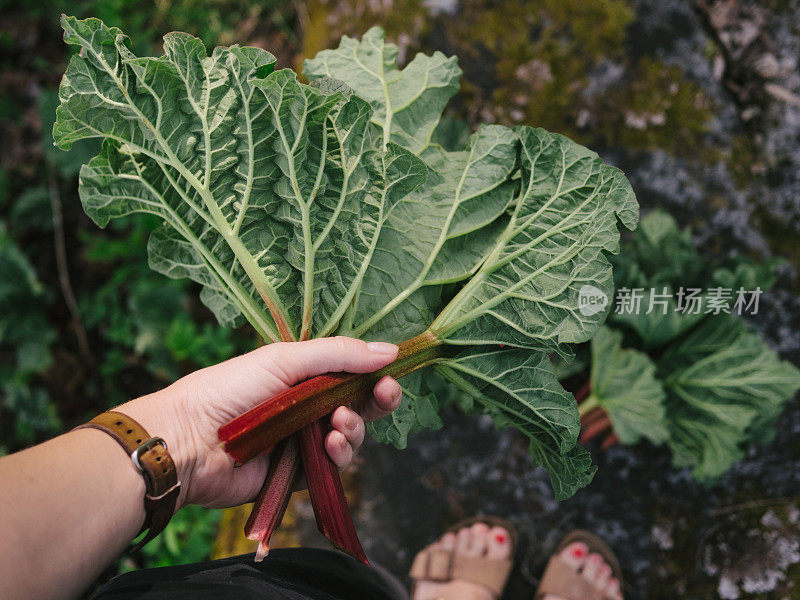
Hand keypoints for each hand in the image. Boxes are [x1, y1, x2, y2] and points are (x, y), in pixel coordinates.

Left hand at [116, 337, 401, 509]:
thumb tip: (390, 350)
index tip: (391, 374)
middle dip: (377, 401)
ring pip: (351, 437)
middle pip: (359, 406)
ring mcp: (304, 441)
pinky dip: (339, 454)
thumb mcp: (285, 359)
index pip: (352, 374)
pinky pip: (334, 466)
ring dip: (354, 429)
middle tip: (385, 394)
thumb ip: (340, 355)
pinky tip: (330, 445)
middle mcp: (308, 408)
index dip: (376, 375)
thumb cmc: (231, 390)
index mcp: (303, 376)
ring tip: (337, 426)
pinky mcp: (300, 474)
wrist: (189, 442)